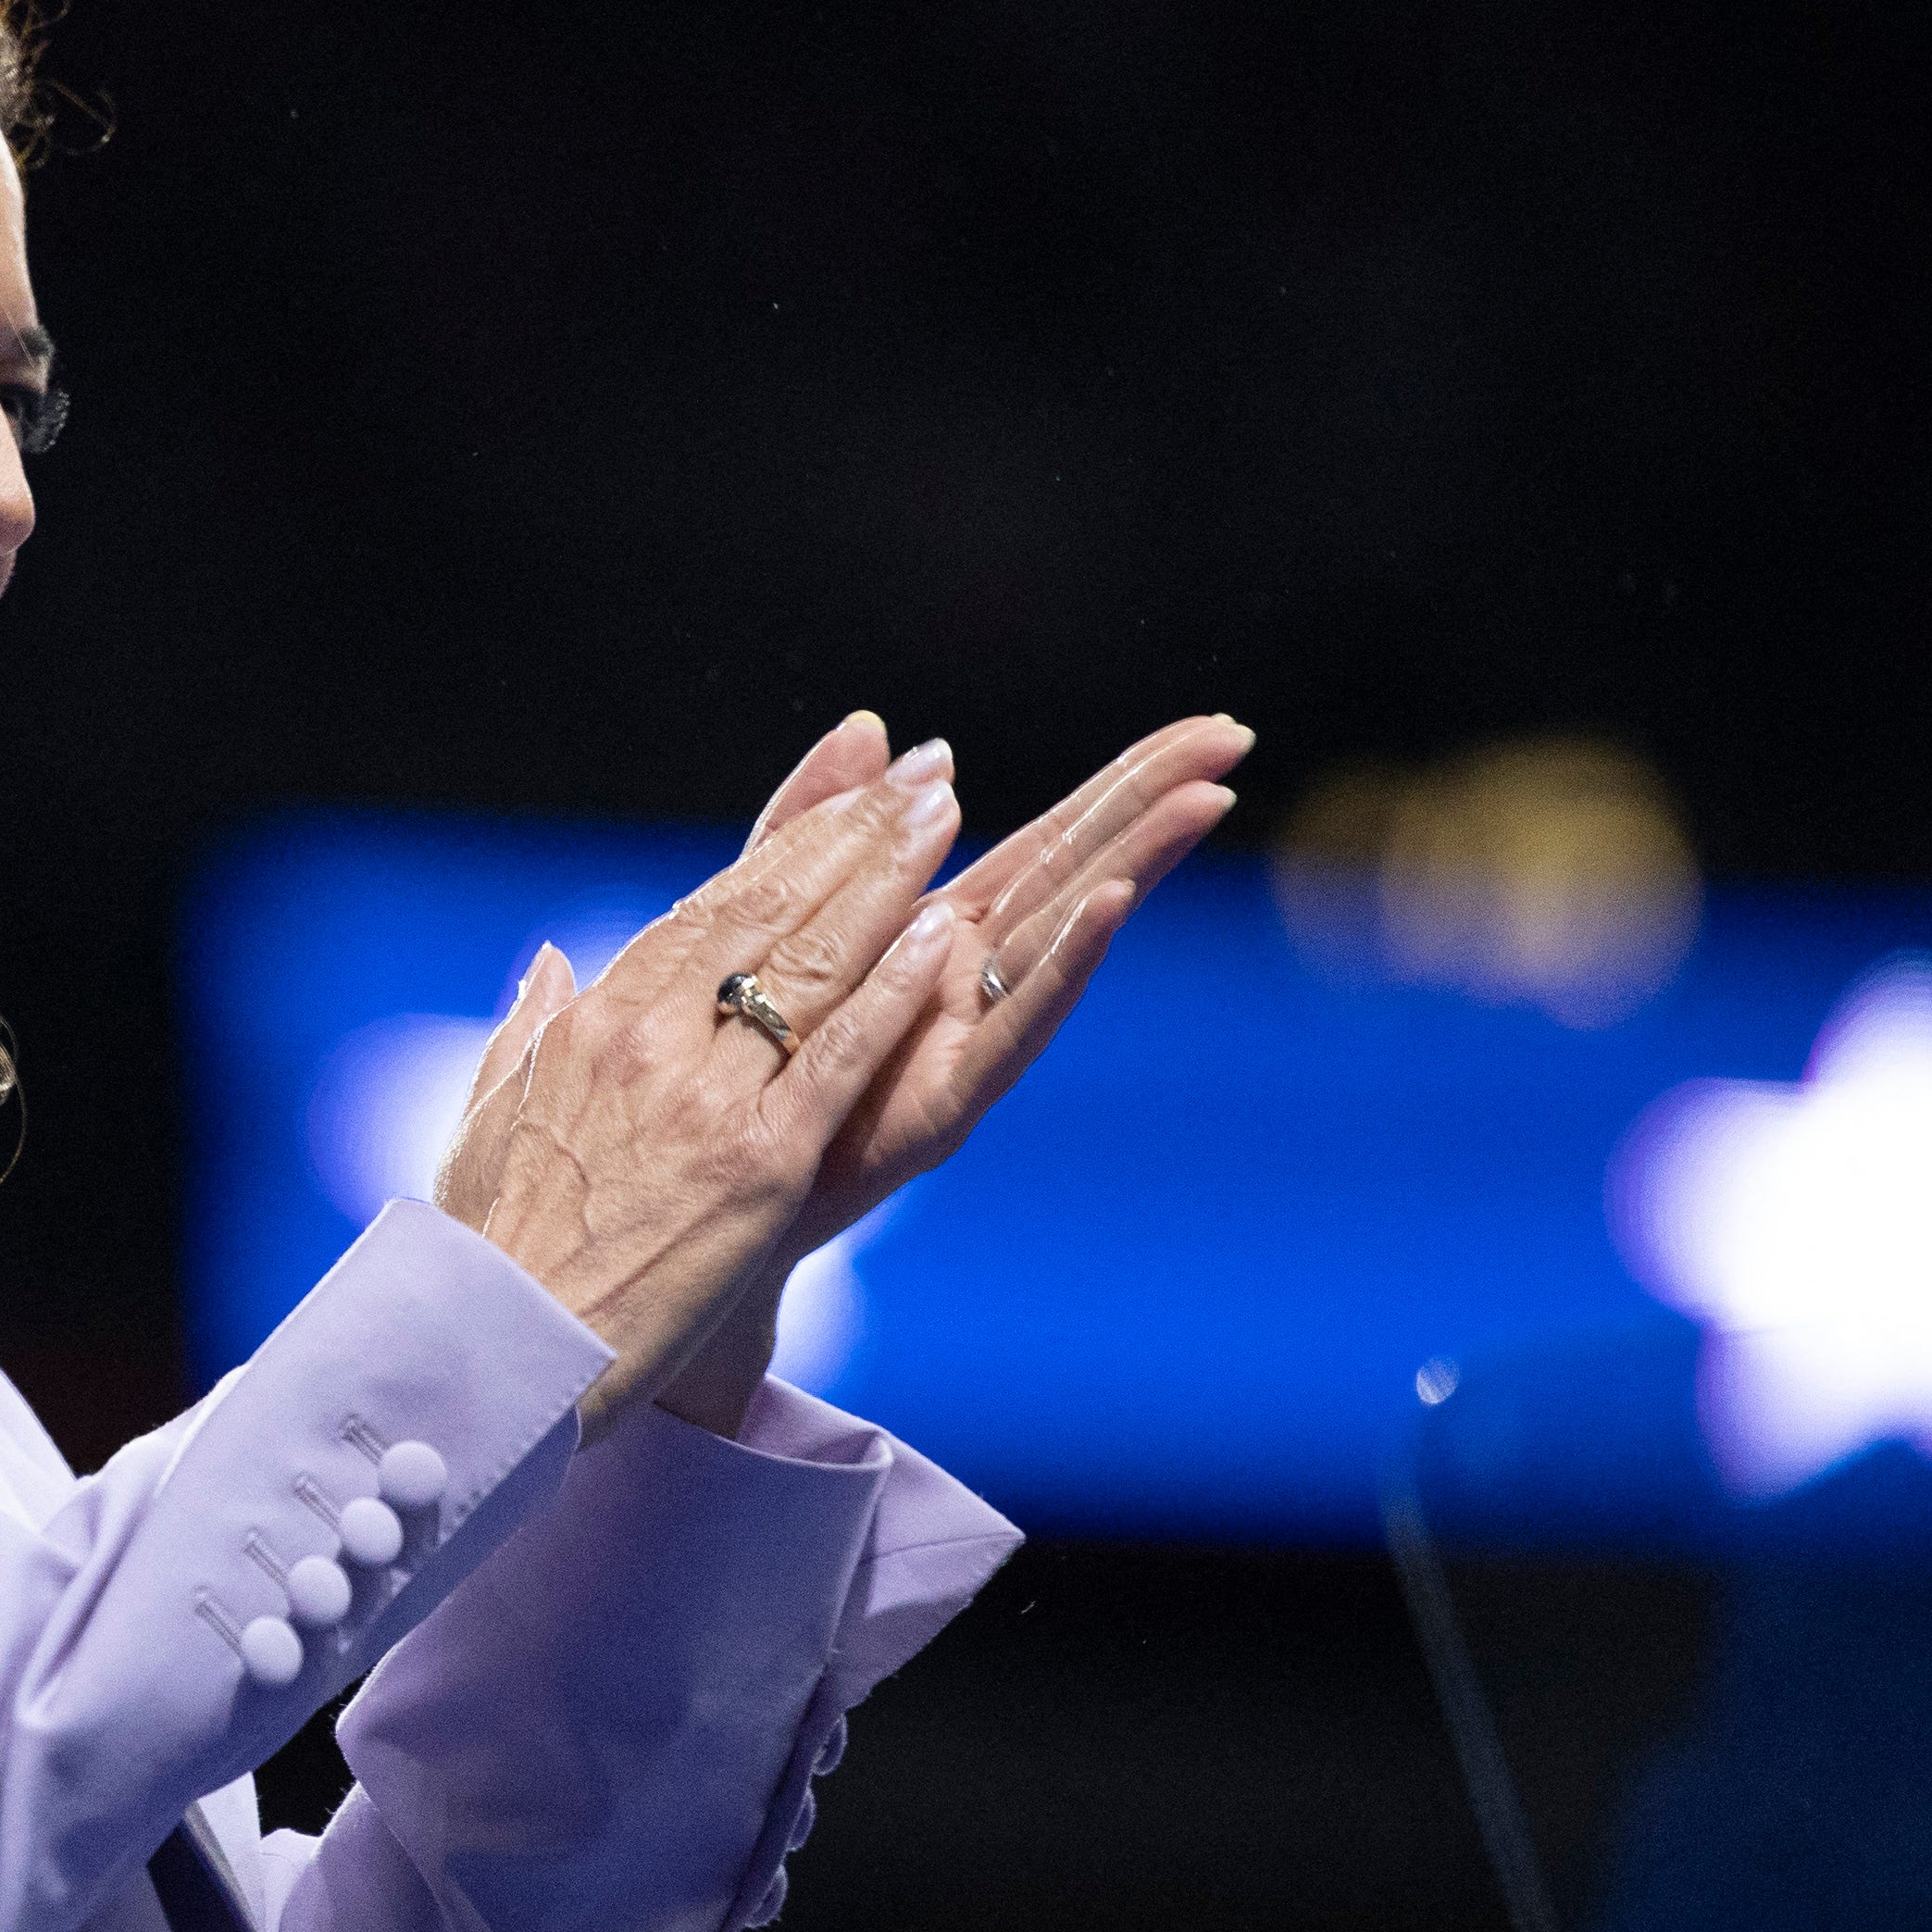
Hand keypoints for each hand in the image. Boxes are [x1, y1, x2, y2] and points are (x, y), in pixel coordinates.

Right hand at [433, 762, 974, 1436]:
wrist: (494, 1350)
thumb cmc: (483, 1253)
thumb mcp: (485, 1121)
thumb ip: (526, 1033)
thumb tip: (549, 961)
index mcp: (587, 1025)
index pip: (706, 910)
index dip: (788, 848)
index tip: (845, 799)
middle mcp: (646, 1040)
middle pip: (768, 910)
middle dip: (854, 834)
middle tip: (924, 773)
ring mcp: (705, 1099)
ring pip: (811, 964)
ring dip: (889, 881)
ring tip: (945, 814)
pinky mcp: (758, 1166)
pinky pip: (840, 1059)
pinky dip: (895, 994)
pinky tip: (944, 939)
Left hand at [627, 708, 1250, 1430]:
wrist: (694, 1206)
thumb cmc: (738, 1073)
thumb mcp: (765, 920)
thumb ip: (815, 826)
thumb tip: (874, 725)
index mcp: (938, 935)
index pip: (1052, 839)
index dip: (1126, 781)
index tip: (1211, 724)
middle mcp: (969, 986)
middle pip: (1079, 873)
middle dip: (1155, 804)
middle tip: (1237, 736)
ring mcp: (962, 1044)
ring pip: (1063, 941)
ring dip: (1133, 871)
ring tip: (1203, 803)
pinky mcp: (938, 1104)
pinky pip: (1008, 1029)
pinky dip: (1060, 968)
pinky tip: (1108, 908)